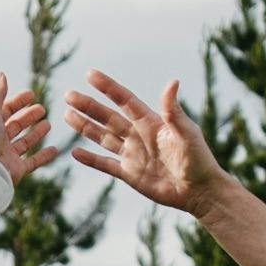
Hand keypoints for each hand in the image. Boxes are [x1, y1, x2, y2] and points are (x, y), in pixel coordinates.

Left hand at [0, 71, 64, 179]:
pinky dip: (44, 156)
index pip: (5, 110)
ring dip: (36, 133)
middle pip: (15, 126)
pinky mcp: (16, 169)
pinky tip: (54, 149)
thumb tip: (1, 73)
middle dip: (28, 116)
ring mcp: (7, 155)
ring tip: (48, 124)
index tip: (31, 94)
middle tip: (42, 109)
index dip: (17, 101)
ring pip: (24, 142)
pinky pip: (32, 162)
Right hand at [64, 68, 224, 211]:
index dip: (108, 88)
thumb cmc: (198, 158)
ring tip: (66, 115)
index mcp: (151, 122)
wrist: (199, 190)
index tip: (90, 75)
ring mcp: (133, 155)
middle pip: (107, 118)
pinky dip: (90, 159)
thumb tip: (172, 81)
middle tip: (68, 95)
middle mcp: (139, 135)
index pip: (124, 101)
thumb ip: (174, 110)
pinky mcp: (130, 174)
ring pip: (103, 137)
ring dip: (85, 127)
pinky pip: (106, 165)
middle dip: (88, 106)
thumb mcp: (186, 132)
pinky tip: (74, 152)